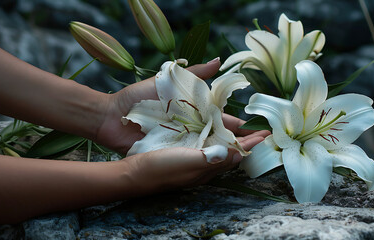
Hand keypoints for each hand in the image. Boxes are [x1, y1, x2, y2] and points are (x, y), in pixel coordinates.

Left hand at [94, 59, 268, 154]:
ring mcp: (182, 142)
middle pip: (219, 136)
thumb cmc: (139, 97)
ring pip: (209, 149)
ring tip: (246, 158)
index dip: (238, 124)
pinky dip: (205, 161)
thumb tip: (219, 61)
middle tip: (260, 146)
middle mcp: (191, 127)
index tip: (258, 129)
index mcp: (193, 111)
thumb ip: (194, 73)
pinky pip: (191, 158)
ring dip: (226, 153)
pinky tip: (220, 166)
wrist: (112, 116)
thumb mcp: (168, 80)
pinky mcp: (170, 153)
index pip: (221, 119)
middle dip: (239, 140)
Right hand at [122, 131, 267, 194]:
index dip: (251, 144)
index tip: (267, 134)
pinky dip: (215, 138)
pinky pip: (206, 146)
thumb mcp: (187, 161)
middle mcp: (204, 165)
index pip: (236, 154)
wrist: (134, 175)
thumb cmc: (160, 168)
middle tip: (260, 131)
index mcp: (208, 165)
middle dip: (246, 141)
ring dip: (233, 139)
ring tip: (243, 130)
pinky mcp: (183, 156)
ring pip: (220, 149)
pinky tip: (212, 132)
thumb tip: (237, 154)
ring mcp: (193, 161)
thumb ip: (211, 158)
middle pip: (231, 151)